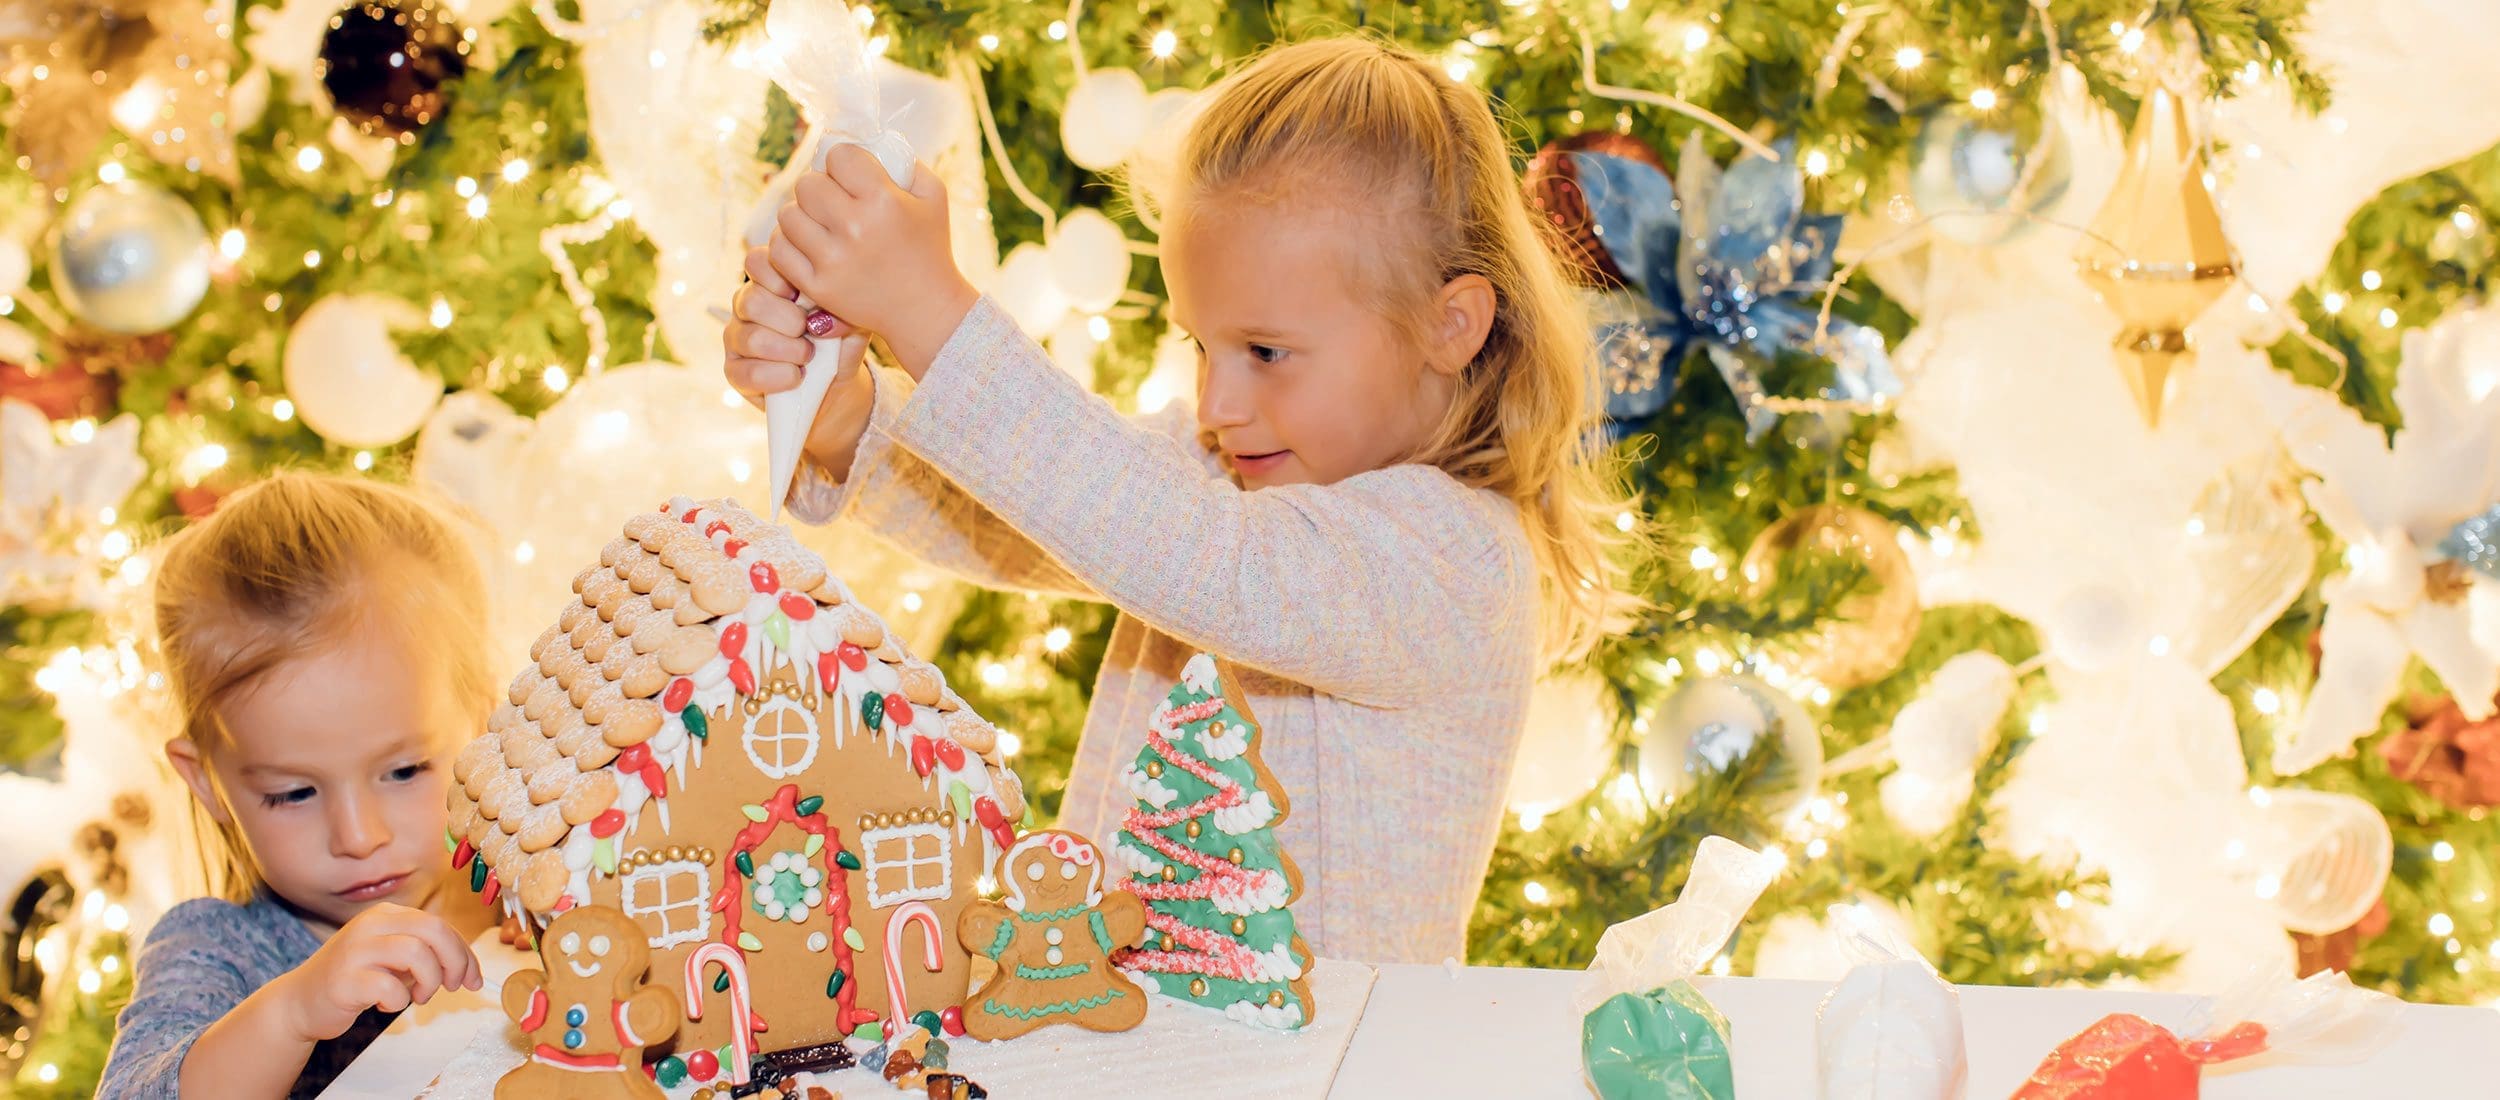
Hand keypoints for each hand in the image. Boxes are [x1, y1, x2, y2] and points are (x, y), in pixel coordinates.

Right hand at [275, 903, 480, 1041]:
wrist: (299, 1003)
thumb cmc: (354, 980)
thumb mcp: (390, 957)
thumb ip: (423, 953)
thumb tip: (467, 968)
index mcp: (385, 914)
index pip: (439, 925)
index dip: (464, 953)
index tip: (474, 979)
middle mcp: (370, 925)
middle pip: (433, 931)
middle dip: (455, 961)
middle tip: (455, 987)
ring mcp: (355, 950)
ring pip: (416, 954)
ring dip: (428, 981)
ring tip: (417, 997)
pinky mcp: (344, 979)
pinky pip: (390, 987)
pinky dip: (398, 1001)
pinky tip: (385, 1005)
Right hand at [725, 246, 876, 477]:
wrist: (837, 386)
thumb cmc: (840, 342)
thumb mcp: (850, 317)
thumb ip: (841, 304)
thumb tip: (823, 317)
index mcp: (770, 282)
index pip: (756, 262)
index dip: (780, 278)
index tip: (804, 296)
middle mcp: (746, 305)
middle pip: (751, 300)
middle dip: (790, 321)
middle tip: (812, 332)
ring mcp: (737, 338)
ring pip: (751, 338)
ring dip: (789, 351)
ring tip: (809, 357)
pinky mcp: (734, 372)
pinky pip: (749, 373)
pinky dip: (781, 377)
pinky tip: (798, 377)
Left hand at [770, 145, 979, 374]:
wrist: (925, 309)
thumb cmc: (929, 247)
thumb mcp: (932, 195)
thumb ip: (903, 160)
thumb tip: (868, 138)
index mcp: (882, 201)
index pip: (838, 156)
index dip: (843, 162)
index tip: (852, 176)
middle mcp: (855, 228)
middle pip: (807, 184)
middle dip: (820, 187)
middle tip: (835, 201)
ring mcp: (832, 260)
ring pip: (788, 215)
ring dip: (802, 215)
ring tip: (822, 224)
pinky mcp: (818, 285)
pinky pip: (779, 250)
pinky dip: (790, 244)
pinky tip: (810, 245)